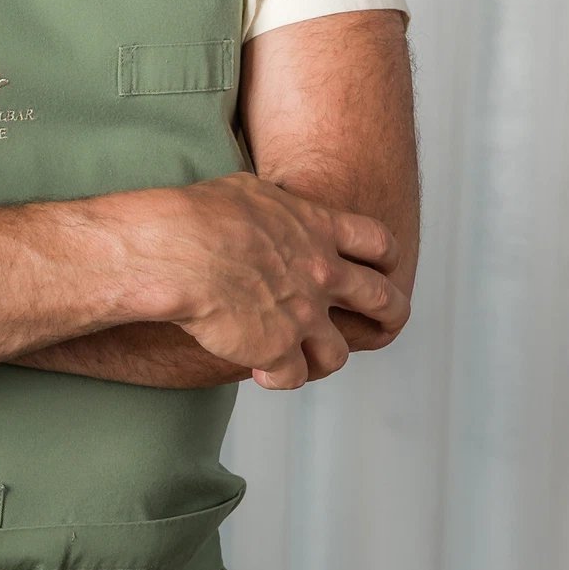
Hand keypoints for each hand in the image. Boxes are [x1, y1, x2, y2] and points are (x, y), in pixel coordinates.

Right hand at [129, 172, 406, 392]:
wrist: (177, 252)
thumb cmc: (199, 216)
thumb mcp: (249, 192)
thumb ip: (276, 206)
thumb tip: (273, 205)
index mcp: (318, 230)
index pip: (378, 243)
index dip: (386, 259)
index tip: (385, 268)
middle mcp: (322, 275)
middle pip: (383, 300)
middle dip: (391, 314)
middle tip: (385, 323)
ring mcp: (304, 316)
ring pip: (338, 353)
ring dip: (322, 357)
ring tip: (302, 357)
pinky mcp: (277, 351)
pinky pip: (293, 377)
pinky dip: (278, 377)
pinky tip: (259, 370)